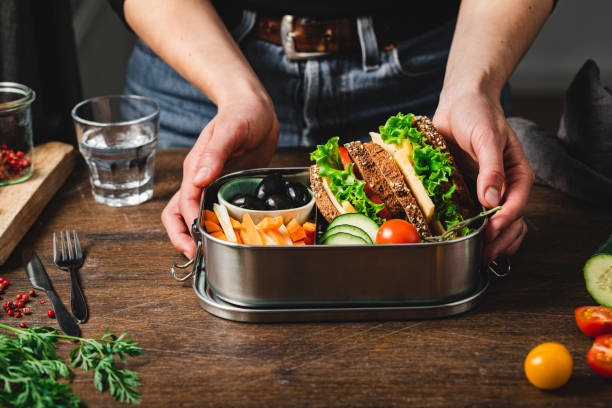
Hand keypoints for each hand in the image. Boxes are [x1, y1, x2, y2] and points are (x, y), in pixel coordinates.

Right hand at [161, 93, 279, 257]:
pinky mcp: (229, 187)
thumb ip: (214, 154)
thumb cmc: (242, 113)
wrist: (255, 107)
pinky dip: (219, 225)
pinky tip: (233, 235)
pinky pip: (218, 210)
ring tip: (212, 251)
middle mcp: (201, 178)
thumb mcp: (230, 129)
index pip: (184, 203)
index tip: (198, 242)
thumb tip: (198, 179)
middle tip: (198, 255)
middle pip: (179, 213)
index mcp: (196, 167)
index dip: (188, 225)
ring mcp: (214, 184)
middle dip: (183, 237)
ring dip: (199, 234)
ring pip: (195, 215)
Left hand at [433, 90, 533, 262]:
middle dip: (501, 240)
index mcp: (517, 173)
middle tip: (483, 255)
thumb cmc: (477, 114)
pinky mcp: (471, 192)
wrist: (459, 104)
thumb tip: (492, 199)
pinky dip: (478, 231)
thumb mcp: (486, 137)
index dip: (505, 221)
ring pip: (501, 225)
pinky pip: (479, 218)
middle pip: (512, 221)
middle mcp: (506, 185)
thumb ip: (491, 168)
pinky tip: (470, 242)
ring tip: (479, 256)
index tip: (490, 233)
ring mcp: (489, 191)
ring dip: (494, 242)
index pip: (517, 203)